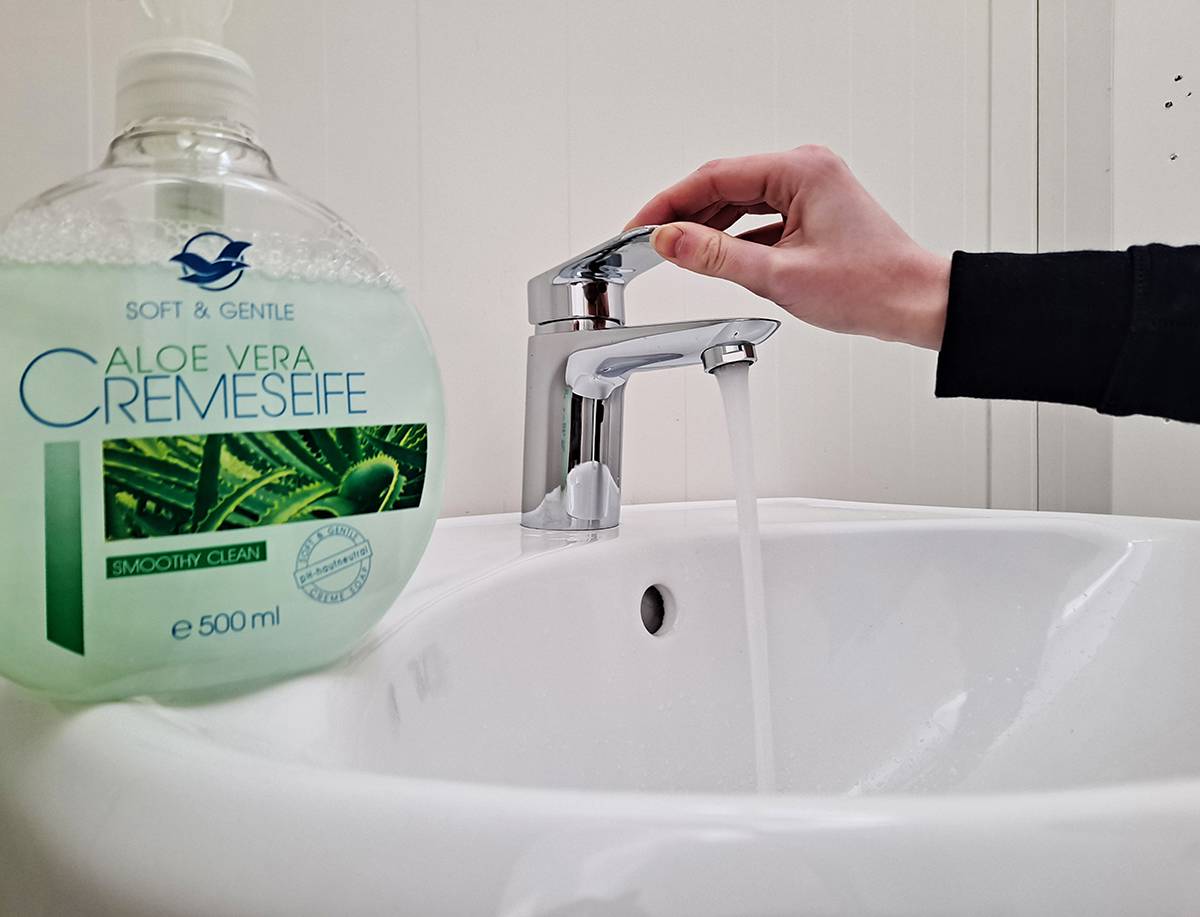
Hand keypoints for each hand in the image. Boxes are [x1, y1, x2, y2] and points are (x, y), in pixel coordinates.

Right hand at [625, 146, 950, 349]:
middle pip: (724, 185)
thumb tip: (671, 240)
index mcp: (801, 170)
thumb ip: (716, 257)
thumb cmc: (871, 286)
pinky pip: (759, 215)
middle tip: (650, 242)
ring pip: (740, 200)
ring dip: (707, 226)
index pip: (714, 177)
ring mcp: (810, 188)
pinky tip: (715, 256)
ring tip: (677, 252)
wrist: (916, 304)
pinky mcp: (812, 209)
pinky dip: (733, 235)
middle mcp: (806, 169)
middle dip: (684, 214)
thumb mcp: (779, 275)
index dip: (669, 203)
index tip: (640, 226)